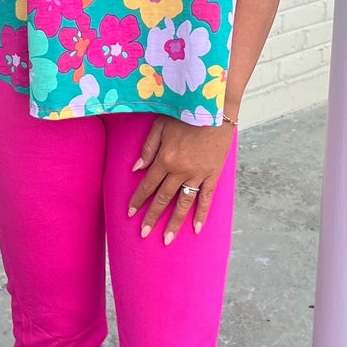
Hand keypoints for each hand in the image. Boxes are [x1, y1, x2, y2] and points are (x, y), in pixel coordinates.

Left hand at [127, 115, 235, 243]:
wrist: (215, 107)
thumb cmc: (186, 113)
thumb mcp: (160, 125)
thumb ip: (148, 148)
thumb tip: (136, 169)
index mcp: (165, 159)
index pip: (148, 185)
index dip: (138, 200)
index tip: (130, 213)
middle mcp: (179, 170)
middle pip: (163, 199)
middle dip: (152, 217)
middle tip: (144, 234)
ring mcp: (198, 174)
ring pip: (183, 203)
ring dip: (174, 223)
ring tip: (167, 239)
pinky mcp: (213, 174)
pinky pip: (206, 198)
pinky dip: (201, 214)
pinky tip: (196, 228)